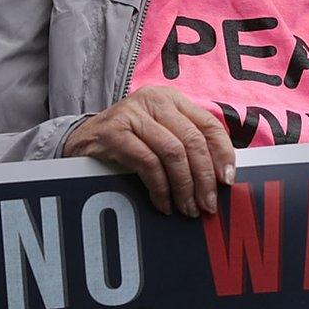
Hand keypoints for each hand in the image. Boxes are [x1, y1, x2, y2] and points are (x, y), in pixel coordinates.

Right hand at [63, 87, 234, 216]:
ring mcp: (132, 114)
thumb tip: (221, 178)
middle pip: (193, 140)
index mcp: (171, 99)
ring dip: (184, 186)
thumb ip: (186, 145)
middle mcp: (154, 100)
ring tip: (187, 208)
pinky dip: (160, 188)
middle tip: (208, 204)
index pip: (209, 124)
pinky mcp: (114, 132)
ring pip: (173, 152)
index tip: (228, 181)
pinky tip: (163, 204)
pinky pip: (148, 163)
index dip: (223, 153)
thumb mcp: (159, 134)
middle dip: (204, 177)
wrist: (80, 142)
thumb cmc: (128, 142)